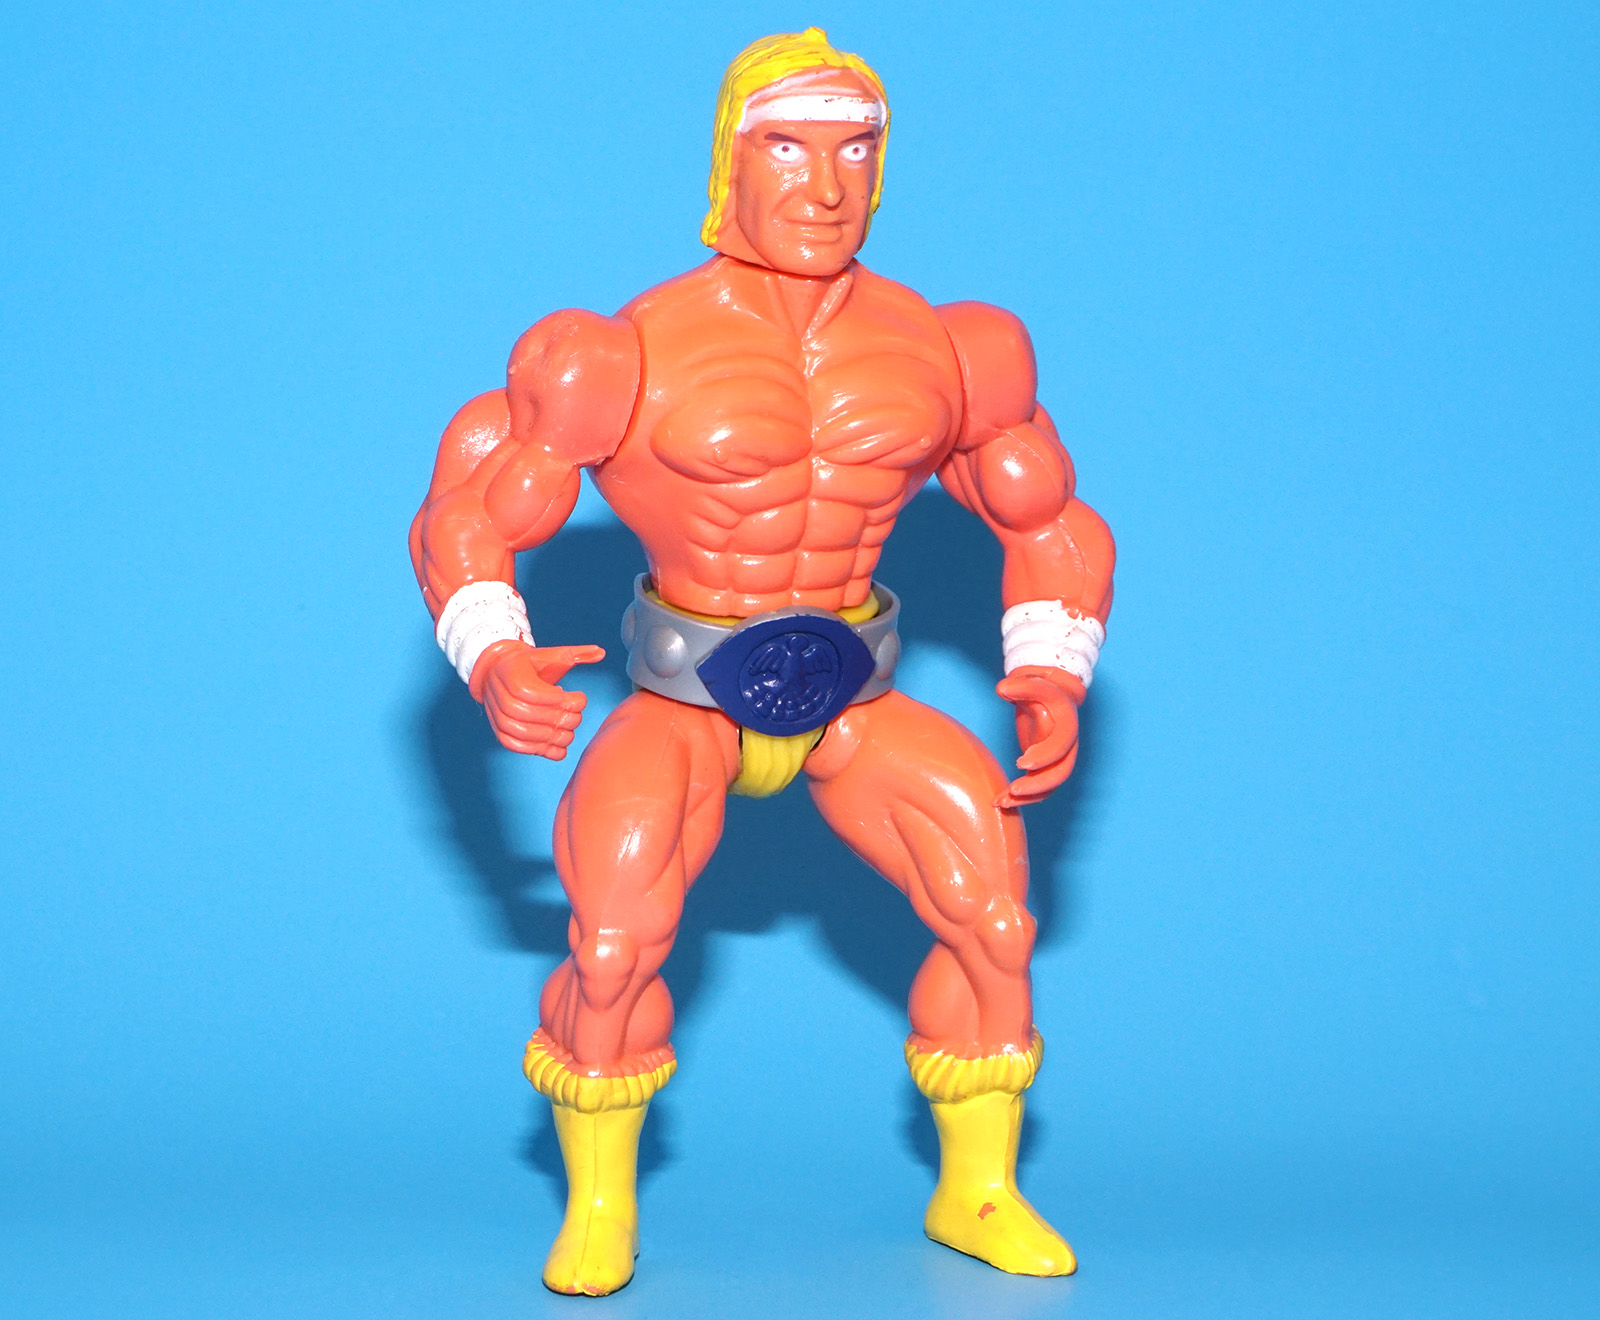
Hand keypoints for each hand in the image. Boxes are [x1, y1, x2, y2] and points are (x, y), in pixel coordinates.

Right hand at [468, 639, 605, 758]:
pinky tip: (558, 745)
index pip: (534, 693)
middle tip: (577, 715)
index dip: (560, 699)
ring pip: (525, 733)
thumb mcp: (552, 655)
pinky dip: (540, 750)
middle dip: (560, 718)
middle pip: (531, 714)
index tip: (578, 697)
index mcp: (513, 676)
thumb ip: (577, 654)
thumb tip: (601, 652)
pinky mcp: (502, 733)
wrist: (501, 675)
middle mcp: (502, 698)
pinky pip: (517, 746)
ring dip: (554, 736)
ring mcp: (499, 717)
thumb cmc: (532, 665)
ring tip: (570, 730)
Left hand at [994, 665, 1085, 808]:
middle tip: (1013, 790)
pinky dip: (1021, 798)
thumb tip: (1002, 689)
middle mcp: (1067, 744)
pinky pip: (1038, 788)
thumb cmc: (1042, 687)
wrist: (1051, 695)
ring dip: (1028, 797)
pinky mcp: (1045, 766)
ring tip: (1001, 802)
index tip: (1021, 763)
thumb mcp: (1034, 682)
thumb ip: (1022, 686)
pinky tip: (1000, 802)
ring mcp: (1057, 758)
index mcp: (1066, 724)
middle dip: (1039, 784)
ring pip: (1050, 785)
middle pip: (1061, 772)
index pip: (1062, 743)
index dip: (1045, 755)